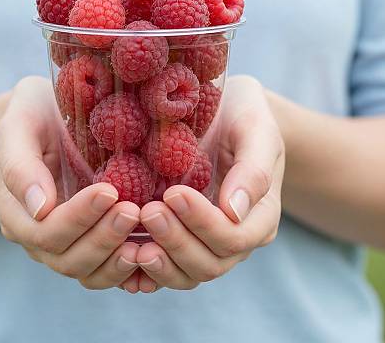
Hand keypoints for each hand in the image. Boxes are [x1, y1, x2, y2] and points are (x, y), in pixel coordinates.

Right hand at [0, 76, 139, 288]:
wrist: (48, 114)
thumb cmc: (33, 115)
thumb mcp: (18, 127)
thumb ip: (20, 166)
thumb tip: (41, 209)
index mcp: (17, 213)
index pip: (46, 231)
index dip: (78, 218)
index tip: (109, 191)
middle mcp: (39, 235)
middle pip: (68, 258)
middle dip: (103, 238)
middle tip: (134, 211)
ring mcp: (66, 241)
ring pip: (89, 270)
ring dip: (118, 259)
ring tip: (147, 238)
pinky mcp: (91, 238)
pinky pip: (107, 267)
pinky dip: (129, 268)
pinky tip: (152, 254)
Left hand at [122, 75, 284, 292]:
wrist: (226, 110)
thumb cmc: (243, 116)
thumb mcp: (256, 131)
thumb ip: (253, 171)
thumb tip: (234, 211)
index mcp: (259, 216)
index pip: (233, 238)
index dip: (203, 223)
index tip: (173, 193)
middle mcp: (235, 236)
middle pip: (209, 263)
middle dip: (177, 241)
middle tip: (148, 212)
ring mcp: (205, 241)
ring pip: (186, 273)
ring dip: (160, 261)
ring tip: (131, 243)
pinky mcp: (180, 237)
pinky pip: (165, 265)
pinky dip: (145, 270)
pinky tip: (125, 254)